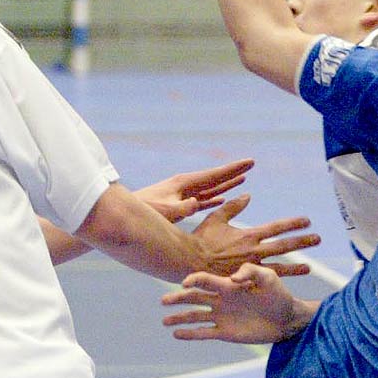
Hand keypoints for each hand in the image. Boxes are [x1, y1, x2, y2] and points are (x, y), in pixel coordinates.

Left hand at [135, 158, 254, 222]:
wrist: (126, 215)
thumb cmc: (144, 212)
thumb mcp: (165, 211)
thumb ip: (182, 207)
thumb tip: (197, 203)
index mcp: (184, 184)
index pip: (214, 175)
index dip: (233, 169)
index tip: (249, 162)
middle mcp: (185, 186)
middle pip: (215, 178)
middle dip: (233, 172)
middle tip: (251, 164)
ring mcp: (182, 195)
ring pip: (211, 188)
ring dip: (226, 184)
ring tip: (242, 179)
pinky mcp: (179, 205)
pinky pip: (203, 200)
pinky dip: (214, 199)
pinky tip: (222, 199)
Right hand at [162, 263, 313, 344]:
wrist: (287, 318)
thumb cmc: (278, 294)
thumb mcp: (268, 278)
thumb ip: (251, 272)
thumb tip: (232, 278)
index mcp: (228, 285)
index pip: (205, 280)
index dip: (193, 280)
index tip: (184, 284)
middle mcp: (220, 300)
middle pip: (194, 298)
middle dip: (178, 298)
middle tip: (163, 301)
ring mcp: (221, 317)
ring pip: (195, 316)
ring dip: (179, 318)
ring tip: (165, 320)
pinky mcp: (225, 333)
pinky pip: (204, 333)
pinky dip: (190, 334)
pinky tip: (176, 334)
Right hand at [188, 193, 317, 277]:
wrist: (189, 263)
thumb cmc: (200, 239)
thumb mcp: (216, 218)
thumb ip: (233, 207)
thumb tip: (248, 195)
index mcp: (249, 235)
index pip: (276, 228)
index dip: (293, 224)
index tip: (308, 221)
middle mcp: (254, 251)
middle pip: (284, 246)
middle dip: (302, 242)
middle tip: (318, 239)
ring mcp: (251, 268)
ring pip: (279, 267)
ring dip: (296, 268)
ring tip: (310, 267)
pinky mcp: (245, 281)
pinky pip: (264, 282)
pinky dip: (276, 283)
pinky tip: (287, 284)